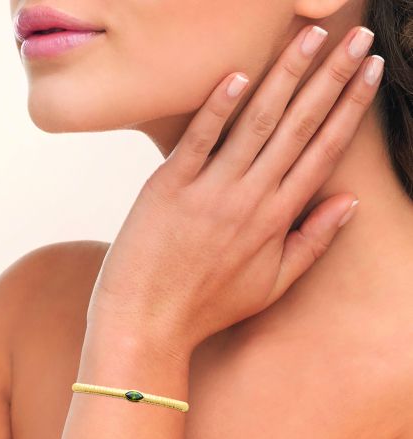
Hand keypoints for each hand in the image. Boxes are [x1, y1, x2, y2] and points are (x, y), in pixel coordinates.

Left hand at [88, 25, 381, 357]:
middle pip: (299, 127)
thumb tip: (349, 202)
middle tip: (358, 38)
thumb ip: (312, 242)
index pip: (323, 152)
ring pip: (256, 124)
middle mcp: (250, 199)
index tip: (369, 75)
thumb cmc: (209, 304)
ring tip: (311, 38)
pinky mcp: (169, 186)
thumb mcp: (272, 285)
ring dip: (286, 76)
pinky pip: (200, 139)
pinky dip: (219, 106)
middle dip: (332, 78)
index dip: (349, 110)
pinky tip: (240, 75)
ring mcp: (210, 190)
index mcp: (276, 220)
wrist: (148, 321)